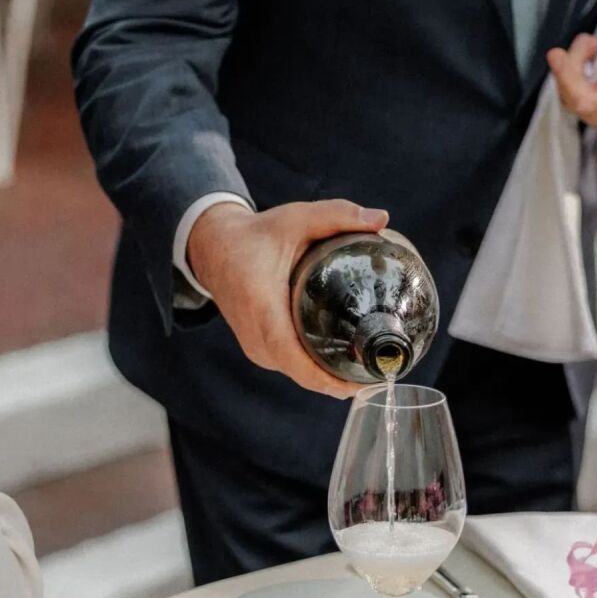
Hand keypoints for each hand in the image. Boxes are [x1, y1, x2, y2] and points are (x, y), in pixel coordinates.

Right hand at [186, 198, 388, 399]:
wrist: (214, 249)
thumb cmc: (254, 236)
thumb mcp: (295, 219)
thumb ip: (337, 215)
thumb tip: (382, 218)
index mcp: (263, 309)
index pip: (295, 358)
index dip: (327, 379)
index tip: (360, 382)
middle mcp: (256, 337)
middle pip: (303, 373)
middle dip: (340, 380)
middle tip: (380, 370)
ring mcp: (255, 347)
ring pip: (297, 373)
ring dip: (328, 377)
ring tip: (367, 368)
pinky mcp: (258, 349)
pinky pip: (290, 366)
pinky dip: (314, 369)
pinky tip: (340, 361)